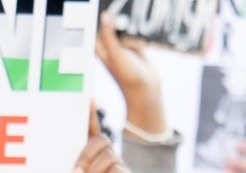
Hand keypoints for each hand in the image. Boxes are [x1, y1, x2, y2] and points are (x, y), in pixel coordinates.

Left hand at [48, 100, 138, 172]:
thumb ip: (59, 159)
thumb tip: (48, 138)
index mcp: (87, 155)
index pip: (90, 129)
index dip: (89, 113)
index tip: (86, 96)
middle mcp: (106, 158)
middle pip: (100, 141)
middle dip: (84, 157)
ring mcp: (119, 169)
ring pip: (108, 156)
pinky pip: (116, 172)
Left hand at [95, 12, 165, 136]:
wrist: (147, 91)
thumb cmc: (127, 77)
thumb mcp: (116, 54)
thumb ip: (109, 35)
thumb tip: (105, 16)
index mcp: (101, 48)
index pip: (98, 27)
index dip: (100, 16)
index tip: (102, 4)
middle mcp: (111, 47)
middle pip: (112, 25)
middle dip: (117, 16)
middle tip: (121, 3)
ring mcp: (124, 47)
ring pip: (125, 28)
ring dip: (129, 22)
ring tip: (132, 11)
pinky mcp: (136, 48)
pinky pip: (136, 33)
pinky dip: (139, 29)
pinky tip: (142, 23)